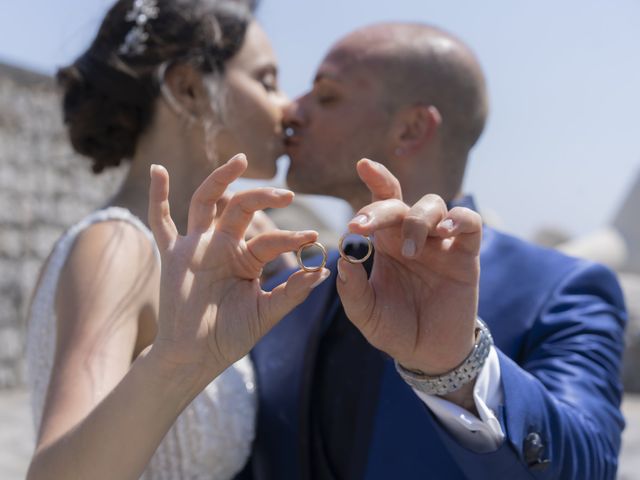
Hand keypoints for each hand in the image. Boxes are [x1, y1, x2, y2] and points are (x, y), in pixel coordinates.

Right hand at [147, 154, 329, 387]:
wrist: (194, 357)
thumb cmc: (229, 336)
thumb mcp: (266, 312)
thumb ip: (292, 292)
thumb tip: (322, 271)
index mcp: (246, 258)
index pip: (270, 238)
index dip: (291, 237)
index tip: (312, 236)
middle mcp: (222, 245)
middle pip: (241, 208)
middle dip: (263, 197)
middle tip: (288, 194)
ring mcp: (197, 247)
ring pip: (207, 202)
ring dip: (221, 179)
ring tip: (240, 160)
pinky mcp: (173, 254)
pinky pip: (161, 222)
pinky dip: (158, 196)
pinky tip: (159, 170)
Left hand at [336, 159, 481, 375]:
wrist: (429, 354)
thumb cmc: (395, 328)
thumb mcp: (366, 314)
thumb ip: (352, 289)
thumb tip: (342, 257)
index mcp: (386, 243)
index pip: (380, 202)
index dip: (375, 179)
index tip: (362, 164)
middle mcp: (412, 236)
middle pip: (398, 204)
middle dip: (378, 209)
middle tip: (361, 228)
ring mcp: (440, 242)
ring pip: (433, 205)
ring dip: (416, 221)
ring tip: (409, 252)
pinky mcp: (466, 253)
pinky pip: (469, 222)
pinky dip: (459, 218)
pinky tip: (444, 232)